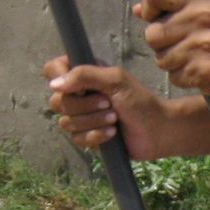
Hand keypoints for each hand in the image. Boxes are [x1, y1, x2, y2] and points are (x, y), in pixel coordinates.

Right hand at [43, 55, 168, 156]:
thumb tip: (54, 84)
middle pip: (56, 101)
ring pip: (66, 122)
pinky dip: (95, 136)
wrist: (157, 131)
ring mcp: (81, 116)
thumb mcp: (115, 80)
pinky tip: (112, 133)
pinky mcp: (87, 136)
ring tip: (114, 119)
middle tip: (108, 104)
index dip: (59, 79)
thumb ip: (84, 75)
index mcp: (84, 75)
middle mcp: (78, 94)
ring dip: (93, 121)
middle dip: (84, 106)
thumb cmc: (140, 101)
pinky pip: (76, 139)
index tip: (77, 87)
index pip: (52, 70)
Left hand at [136, 0, 209, 107]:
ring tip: (200, 59)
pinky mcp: (203, 71)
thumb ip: (178, 7)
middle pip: (152, 33)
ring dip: (174, 63)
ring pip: (160, 58)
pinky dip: (185, 79)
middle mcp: (203, 16)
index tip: (159, 18)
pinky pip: (174, 77)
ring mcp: (204, 44)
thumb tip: (138, 10)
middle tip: (187, 46)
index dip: (151, 8)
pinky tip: (206, 74)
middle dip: (162, 44)